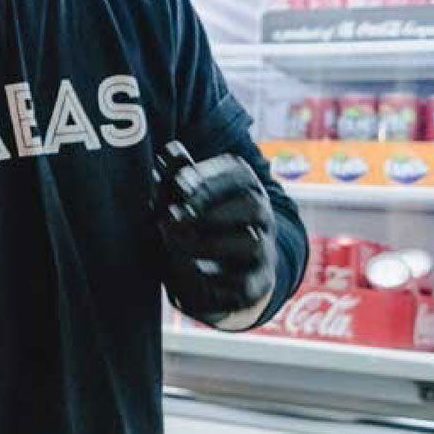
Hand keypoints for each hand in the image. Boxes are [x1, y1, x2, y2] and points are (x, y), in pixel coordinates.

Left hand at [157, 151, 275, 325]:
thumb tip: (169, 151)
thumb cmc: (197, 223)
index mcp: (246, 188)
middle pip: (253, 203)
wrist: (218, 272)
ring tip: (174, 243)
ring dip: (209, 243)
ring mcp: (264, 250)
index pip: (239, 173)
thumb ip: (176, 177)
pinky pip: (245, 281)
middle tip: (171, 217)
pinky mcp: (257, 283)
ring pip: (253, 242)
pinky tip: (187, 270)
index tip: (179, 184)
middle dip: (210, 209)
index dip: (210, 177)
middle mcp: (261, 217)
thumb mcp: (184, 201)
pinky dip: (214, 277)